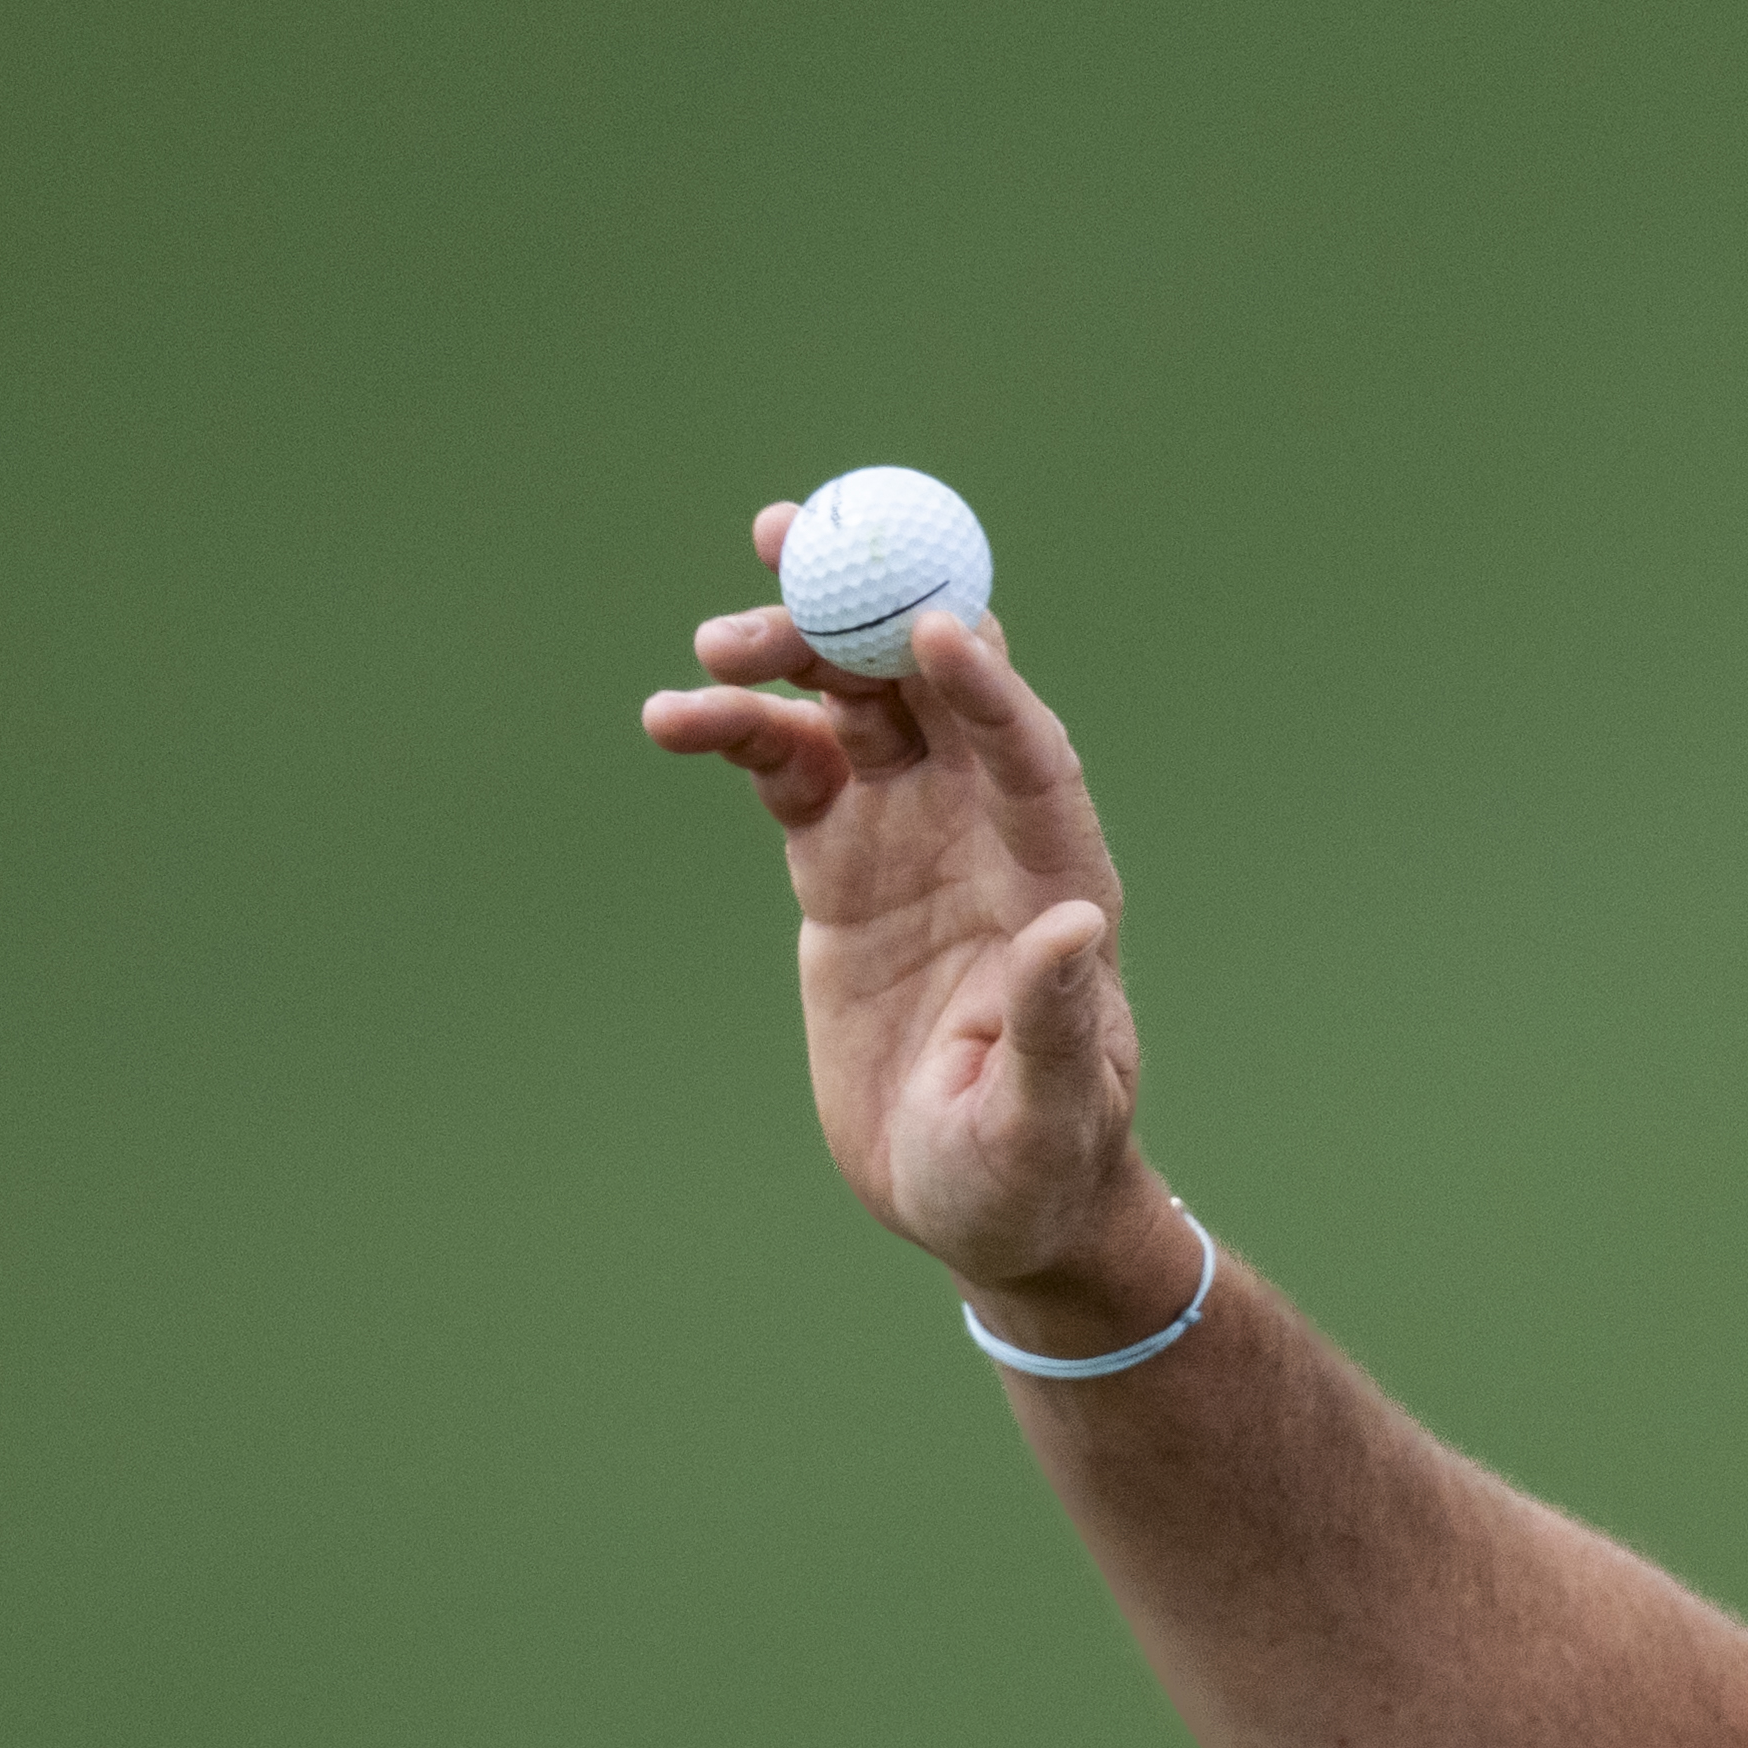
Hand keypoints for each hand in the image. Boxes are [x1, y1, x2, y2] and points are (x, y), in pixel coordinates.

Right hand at [641, 509, 1179, 1316]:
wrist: (977, 1199)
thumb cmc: (1033, 1168)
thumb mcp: (1046, 1113)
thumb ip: (1058, 1024)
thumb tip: (1075, 926)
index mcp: (1054, 879)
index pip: (1027, 753)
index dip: (986, 686)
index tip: (931, 625)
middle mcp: (986, 834)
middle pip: (931, 685)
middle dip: (870, 610)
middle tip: (792, 548)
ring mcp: (910, 837)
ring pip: (849, 707)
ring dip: (788, 657)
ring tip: (712, 650)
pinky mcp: (841, 864)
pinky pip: (786, 767)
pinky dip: (735, 732)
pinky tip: (672, 718)